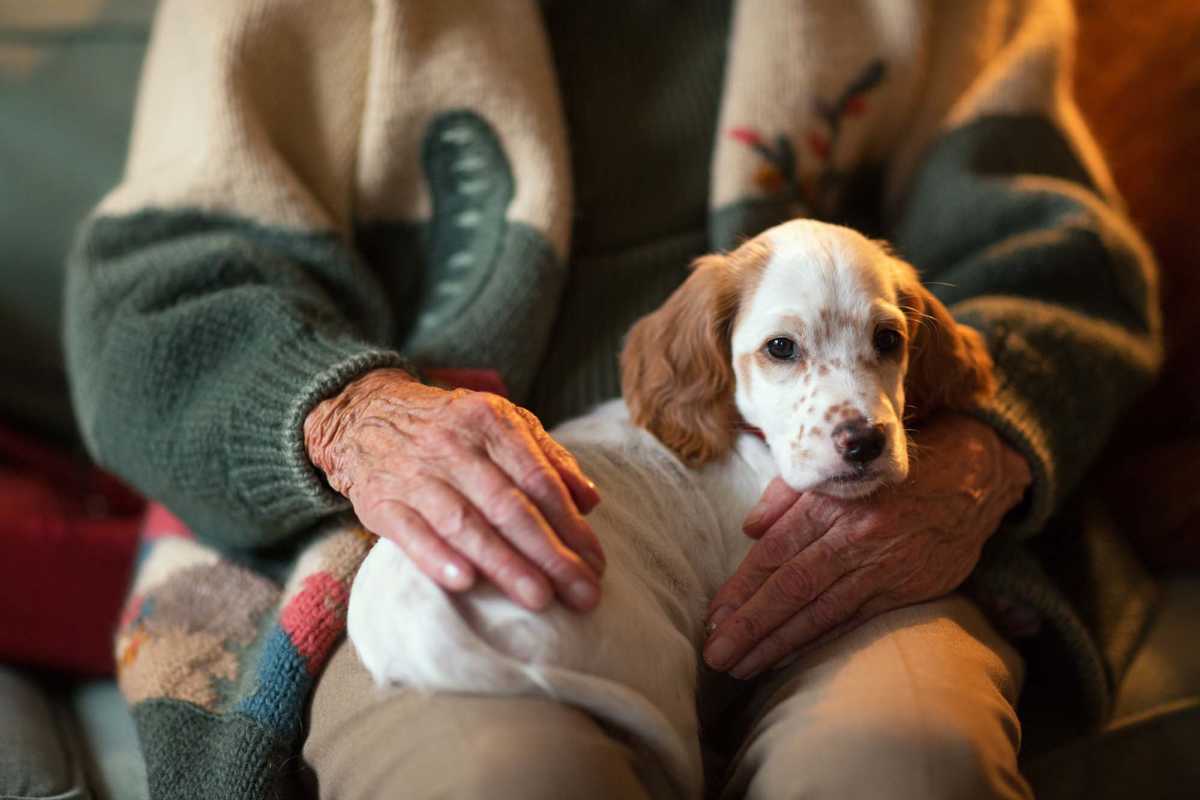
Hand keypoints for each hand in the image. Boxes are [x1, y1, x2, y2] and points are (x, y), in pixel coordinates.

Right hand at [304, 368, 604, 611]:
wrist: (365, 413)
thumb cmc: (450, 427)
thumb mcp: (502, 424)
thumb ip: (548, 459)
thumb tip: (590, 501)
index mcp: (491, 422)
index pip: (539, 480)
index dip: (571, 525)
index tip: (596, 563)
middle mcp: (454, 446)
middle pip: (509, 506)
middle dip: (550, 554)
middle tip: (582, 593)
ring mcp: (416, 474)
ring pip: (465, 523)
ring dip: (504, 564)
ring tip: (539, 599)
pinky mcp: (381, 501)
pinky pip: (410, 532)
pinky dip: (437, 557)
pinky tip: (465, 583)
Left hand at [703, 413, 1030, 677]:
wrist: (973, 474)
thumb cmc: (892, 468)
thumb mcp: (837, 465)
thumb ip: (788, 495)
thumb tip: (749, 530)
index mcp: (832, 502)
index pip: (775, 552)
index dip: (742, 588)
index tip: (714, 615)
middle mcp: (855, 536)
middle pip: (792, 587)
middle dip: (750, 625)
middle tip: (717, 654)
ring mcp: (883, 566)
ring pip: (821, 612)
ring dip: (777, 643)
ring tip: (742, 665)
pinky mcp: (907, 589)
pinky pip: (854, 620)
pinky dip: (819, 641)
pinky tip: (789, 658)